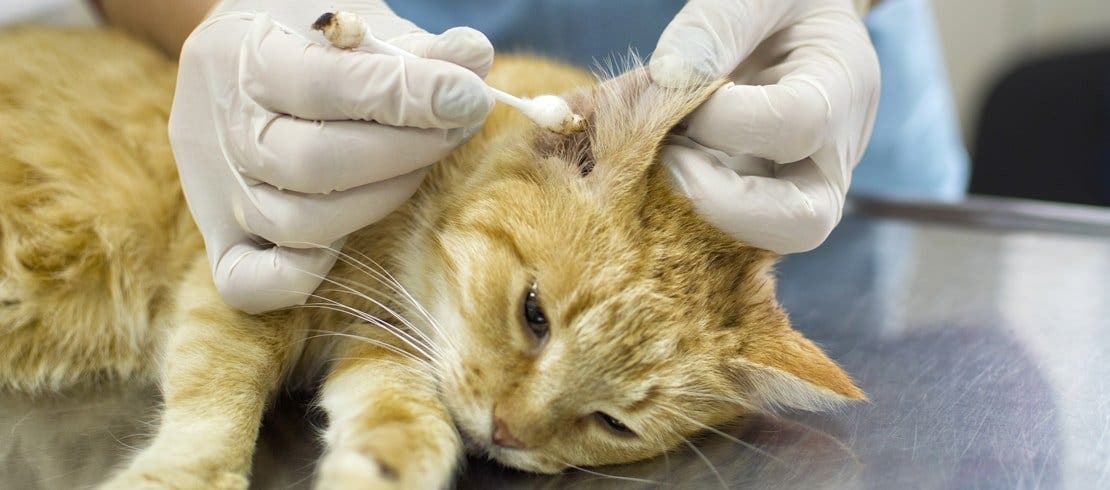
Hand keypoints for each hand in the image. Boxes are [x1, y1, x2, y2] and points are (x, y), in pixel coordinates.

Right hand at [169, 0, 493, 312]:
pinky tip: (346, 242)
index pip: (326, 85)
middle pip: (315, 164)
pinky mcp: (219, 240)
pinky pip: (247, 284)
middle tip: (453, 130)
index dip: (407, 95)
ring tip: (419, 167)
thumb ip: (414, 48)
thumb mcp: (358, 25)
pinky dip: (300, 275)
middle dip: (405, 151)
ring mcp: (218, 191)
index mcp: (244, 57)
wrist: (238, 62)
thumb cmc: (312, 43)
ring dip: (379, 201)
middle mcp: (223, 129)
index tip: (468, 96)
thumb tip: (472, 60)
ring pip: (296, 224)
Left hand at [650, 0, 879, 253]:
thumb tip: (668, 76)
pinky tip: (631, 161)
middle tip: (666, 160)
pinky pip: (713, 229)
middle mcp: (827, 159)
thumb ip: (719, 23)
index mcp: (842, 90)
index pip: (795, 127)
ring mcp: (791, 191)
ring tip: (646, 158)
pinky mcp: (750, 206)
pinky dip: (663, 204)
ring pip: (752, 243)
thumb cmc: (782, 4)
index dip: (724, 119)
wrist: (792, 27)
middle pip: (800, 225)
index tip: (676, 87)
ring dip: (687, 213)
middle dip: (720, 205)